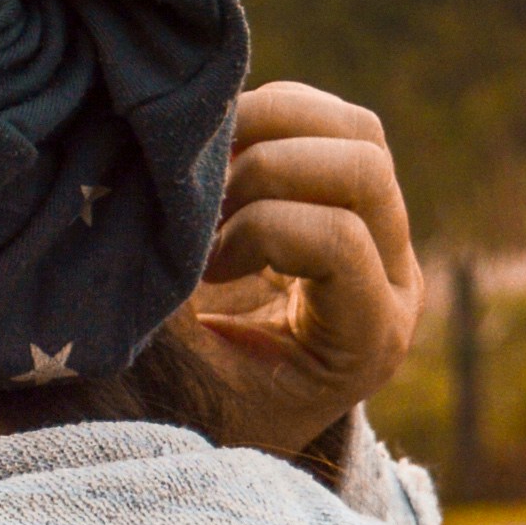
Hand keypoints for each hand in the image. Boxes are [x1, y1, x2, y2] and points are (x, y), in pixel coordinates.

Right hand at [188, 82, 421, 459]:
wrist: (217, 408)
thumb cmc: (190, 401)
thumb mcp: (175, 365)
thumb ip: (164, 290)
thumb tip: (130, 190)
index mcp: (369, 337)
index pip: (341, 241)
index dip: (261, 232)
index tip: (205, 273)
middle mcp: (395, 277)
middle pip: (365, 167)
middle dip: (268, 167)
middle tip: (204, 207)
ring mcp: (381, 229)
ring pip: (354, 128)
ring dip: (267, 127)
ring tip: (204, 172)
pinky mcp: (345, 192)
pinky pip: (322, 118)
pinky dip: (259, 117)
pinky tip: (213, 160)